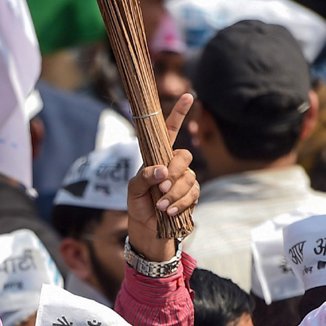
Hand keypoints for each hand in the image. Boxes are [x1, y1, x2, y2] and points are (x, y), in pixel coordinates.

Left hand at [127, 93, 198, 261]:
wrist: (147, 229)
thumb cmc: (138, 205)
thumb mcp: (133, 190)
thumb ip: (143, 178)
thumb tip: (161, 171)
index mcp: (158, 157)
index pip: (169, 131)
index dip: (178, 113)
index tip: (188, 95)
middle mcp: (174, 164)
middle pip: (184, 156)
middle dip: (175, 172)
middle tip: (161, 187)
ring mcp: (185, 179)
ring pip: (189, 178)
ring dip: (174, 193)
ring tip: (159, 206)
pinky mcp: (192, 195)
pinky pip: (193, 194)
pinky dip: (180, 203)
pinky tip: (168, 211)